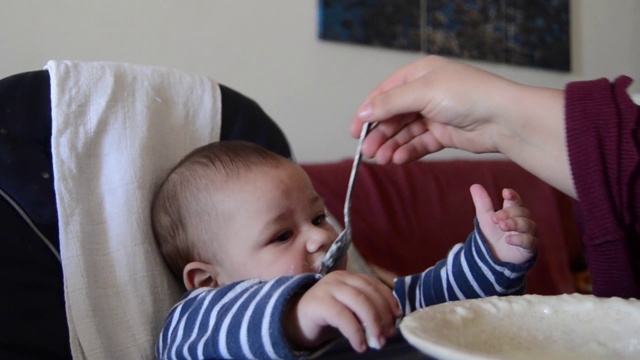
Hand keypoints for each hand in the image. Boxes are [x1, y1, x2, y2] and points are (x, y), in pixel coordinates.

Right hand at [284, 271, 400, 352]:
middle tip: (388, 335)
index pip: (374, 284)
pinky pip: (342, 316)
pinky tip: (360, 345)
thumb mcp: (349, 310)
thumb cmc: (326, 317)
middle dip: (382, 315)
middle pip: (368, 293)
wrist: (294, 321)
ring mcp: (327, 288)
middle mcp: (339, 278)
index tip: (397, 317)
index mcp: (349, 277)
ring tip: (378, 342)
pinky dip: (355, 332)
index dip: (388, 300)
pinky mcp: (318, 303)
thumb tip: (390, 324)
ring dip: (372, 323)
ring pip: (358, 301)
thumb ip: (366, 310)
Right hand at [351, 55, 573, 197]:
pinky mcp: (444, 134)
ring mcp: (435, 114)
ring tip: (382, 159)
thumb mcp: (423, 93)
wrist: (504, 119)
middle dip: (380, 133)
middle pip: (393, 115)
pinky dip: (408, 151)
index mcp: (420, 74)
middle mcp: (426, 93)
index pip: (385, 93)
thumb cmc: (467, 95)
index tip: (355, 131)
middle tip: (368, 152)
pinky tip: (398, 159)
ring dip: (392, 145)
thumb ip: (390, 103)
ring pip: (405, 132)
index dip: (368, 111)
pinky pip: (419, 143)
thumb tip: (363, 111)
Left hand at [470, 184, 537, 263]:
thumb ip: (482, 203)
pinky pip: (529, 241)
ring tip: (502, 226)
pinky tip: (508, 239)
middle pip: (522, 212)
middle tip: (495, 218)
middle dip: (508, 213)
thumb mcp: (485, 219)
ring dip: (515, 223)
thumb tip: (474, 185)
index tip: (505, 192)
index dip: (512, 196)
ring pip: (528, 224)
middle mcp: (524, 221)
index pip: (516, 200)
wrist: (494, 258)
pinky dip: (519, 239)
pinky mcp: (530, 247)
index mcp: (513, 212)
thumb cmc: (492, 236)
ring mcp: (529, 234)